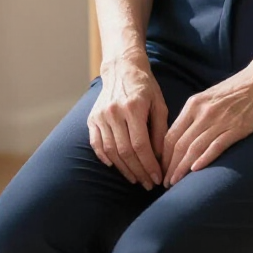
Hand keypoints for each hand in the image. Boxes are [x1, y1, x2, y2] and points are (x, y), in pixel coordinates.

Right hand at [88, 50, 167, 189]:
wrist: (122, 68)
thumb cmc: (145, 86)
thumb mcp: (159, 103)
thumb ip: (160, 130)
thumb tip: (160, 158)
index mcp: (133, 107)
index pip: (140, 145)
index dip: (149, 165)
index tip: (157, 177)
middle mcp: (114, 112)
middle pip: (125, 151)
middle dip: (139, 171)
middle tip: (148, 184)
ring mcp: (101, 116)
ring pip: (111, 151)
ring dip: (124, 169)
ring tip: (136, 179)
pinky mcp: (92, 118)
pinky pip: (96, 144)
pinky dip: (105, 158)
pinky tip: (116, 166)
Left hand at [162, 65, 252, 187]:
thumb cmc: (238, 88)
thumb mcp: (210, 96)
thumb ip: (196, 114)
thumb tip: (184, 135)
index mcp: (194, 104)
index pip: (171, 134)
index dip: (163, 155)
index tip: (161, 169)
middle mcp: (203, 112)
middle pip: (179, 144)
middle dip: (169, 166)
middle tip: (165, 183)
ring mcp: (220, 120)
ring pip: (194, 148)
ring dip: (182, 169)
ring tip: (175, 183)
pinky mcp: (236, 128)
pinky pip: (216, 146)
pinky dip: (204, 159)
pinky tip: (195, 171)